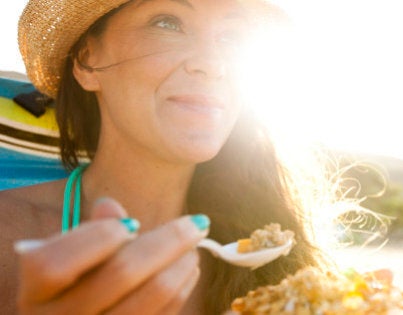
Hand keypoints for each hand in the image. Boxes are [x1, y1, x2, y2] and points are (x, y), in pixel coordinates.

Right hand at [14, 198, 207, 313]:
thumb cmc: (75, 281)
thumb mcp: (69, 256)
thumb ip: (89, 232)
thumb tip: (110, 207)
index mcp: (37, 293)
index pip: (54, 264)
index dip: (96, 237)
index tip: (132, 223)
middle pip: (119, 274)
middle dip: (166, 241)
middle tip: (196, 223)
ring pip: (151, 296)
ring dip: (181, 264)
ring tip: (193, 246)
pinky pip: (164, 314)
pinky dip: (182, 287)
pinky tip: (188, 269)